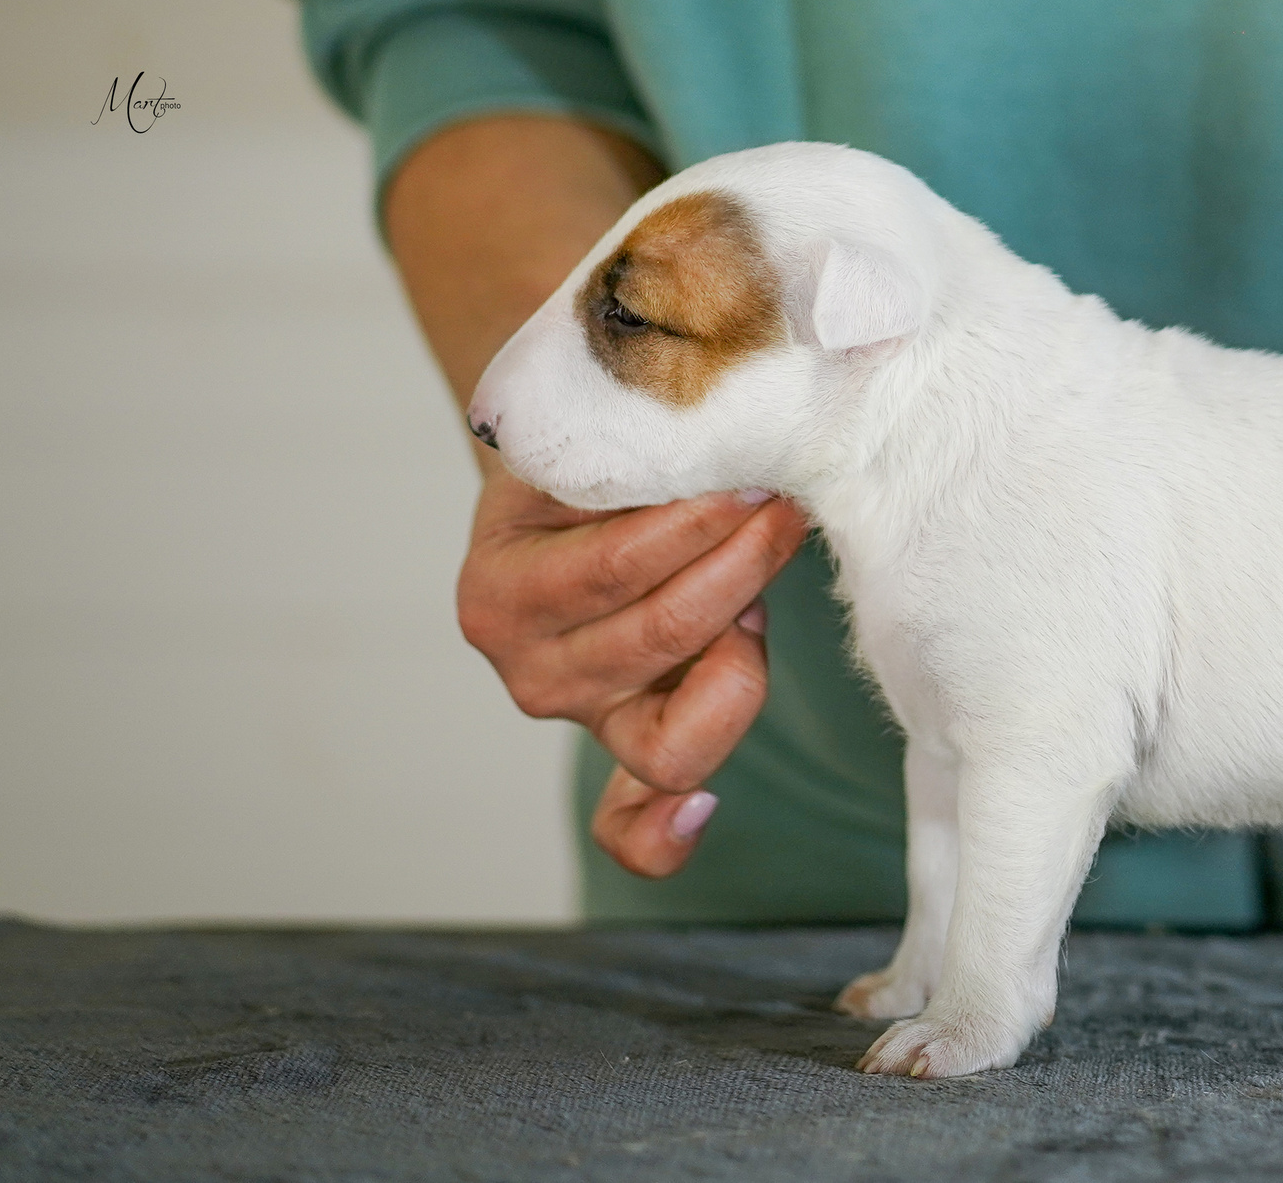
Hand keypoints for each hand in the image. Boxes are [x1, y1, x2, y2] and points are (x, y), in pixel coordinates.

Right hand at [455, 469, 809, 875]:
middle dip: (741, 567)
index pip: (618, 569)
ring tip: (762, 583)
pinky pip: (627, 826)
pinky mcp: (622, 748)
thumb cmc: (586, 472)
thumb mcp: (588, 448)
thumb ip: (636, 460)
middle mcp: (531, 674)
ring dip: (743, 649)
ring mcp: (581, 720)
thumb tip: (723, 456)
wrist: (563, 504)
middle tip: (781, 512)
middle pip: (660, 639)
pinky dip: (660, 834)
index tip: (756, 480)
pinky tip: (704, 812)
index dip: (703, 527)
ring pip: (673, 731)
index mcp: (502, 596)